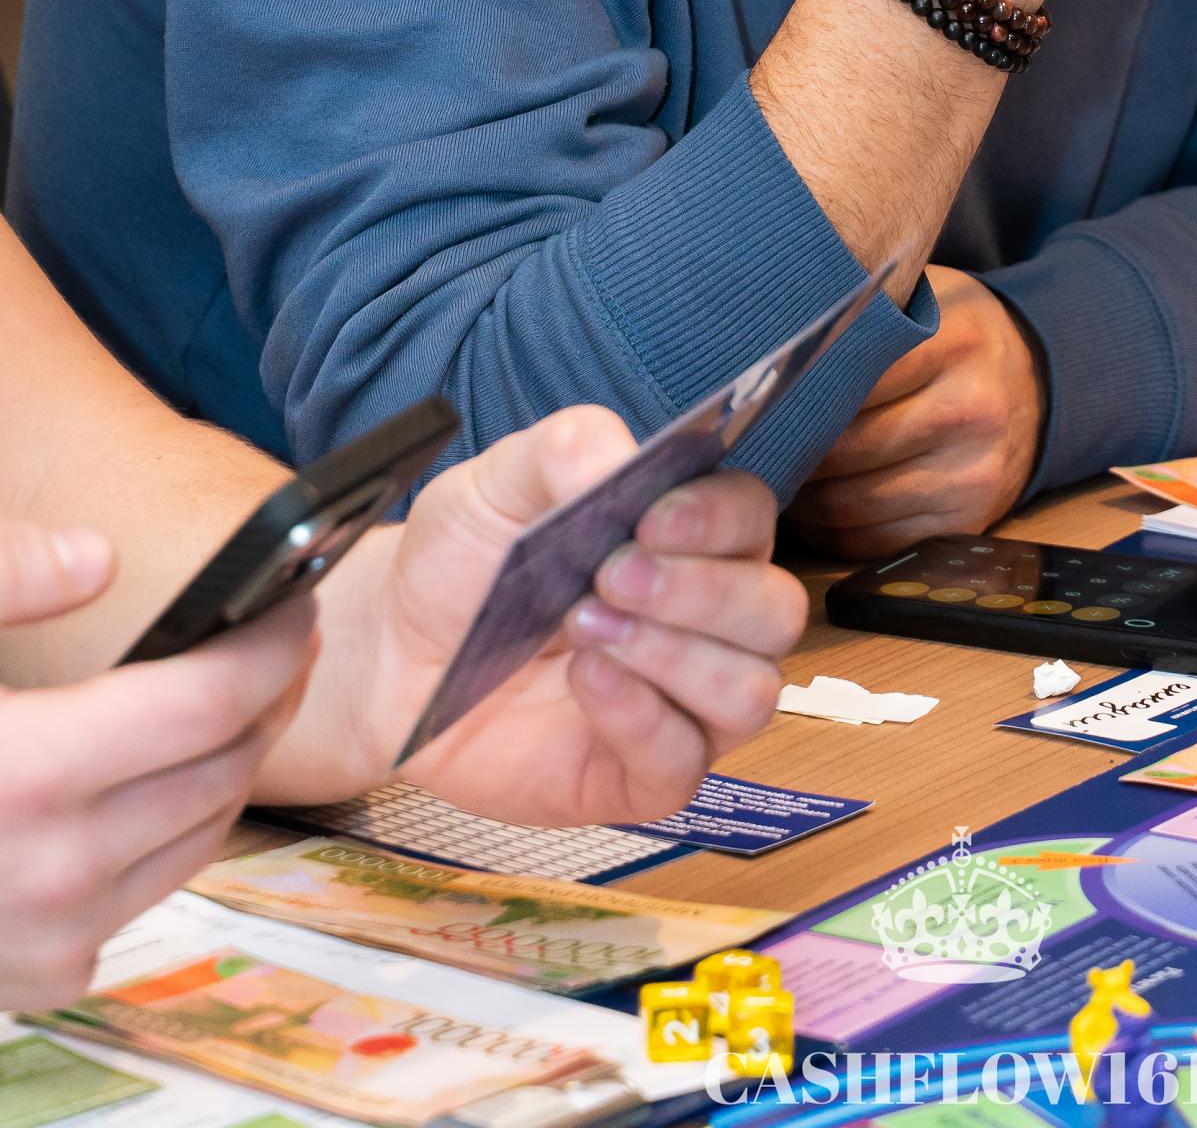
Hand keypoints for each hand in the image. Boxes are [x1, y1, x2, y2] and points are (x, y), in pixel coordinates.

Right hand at [0, 520, 314, 1011]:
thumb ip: (0, 576)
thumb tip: (97, 560)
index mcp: (22, 776)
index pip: (209, 704)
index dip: (269, 641)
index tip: (293, 595)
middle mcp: (47, 874)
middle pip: (223, 769)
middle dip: (263, 696)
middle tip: (275, 636)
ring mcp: (46, 939)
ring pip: (203, 836)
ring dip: (229, 763)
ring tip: (226, 696)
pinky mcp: (37, 977)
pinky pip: (148, 893)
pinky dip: (168, 833)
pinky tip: (147, 781)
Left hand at [259, 410, 806, 826]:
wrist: (397, 653)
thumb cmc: (464, 561)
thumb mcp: (497, 481)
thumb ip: (565, 448)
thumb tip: (625, 458)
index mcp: (690, 537)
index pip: (752, 519)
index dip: (718, 518)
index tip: (652, 517)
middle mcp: (707, 620)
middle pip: (774, 611)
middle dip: (703, 591)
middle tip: (611, 574)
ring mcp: (681, 702)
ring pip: (750, 693)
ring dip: (677, 657)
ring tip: (588, 628)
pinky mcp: (641, 774)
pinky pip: (685, 763)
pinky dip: (642, 719)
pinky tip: (586, 681)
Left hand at [788, 268, 1044, 558]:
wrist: (1038, 383)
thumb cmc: (957, 335)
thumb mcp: (924, 299)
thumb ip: (863, 309)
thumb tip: (772, 324)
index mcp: (955, 342)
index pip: (850, 377)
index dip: (796, 393)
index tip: (761, 395)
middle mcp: (970, 410)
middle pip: (846, 447)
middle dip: (791, 449)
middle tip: (754, 442)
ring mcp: (972, 473)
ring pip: (853, 503)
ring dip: (804, 496)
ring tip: (776, 473)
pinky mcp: (967, 521)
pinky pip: (875, 541)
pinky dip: (832, 530)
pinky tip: (814, 504)